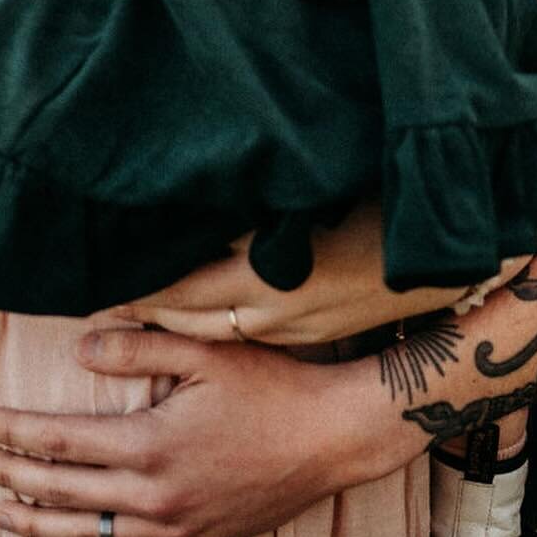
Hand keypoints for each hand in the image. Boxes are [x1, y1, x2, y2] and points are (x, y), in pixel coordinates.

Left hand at [0, 328, 404, 536]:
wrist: (328, 438)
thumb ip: (137, 348)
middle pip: (60, 492)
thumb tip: (79, 349)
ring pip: (84, 535)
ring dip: (35, 524)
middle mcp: (153, 497)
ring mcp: (173, 528)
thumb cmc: (269, 386)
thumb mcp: (203, 351)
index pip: (59, 442)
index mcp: (149, 446)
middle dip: (8, 476)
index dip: (13, 432)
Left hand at [116, 205, 480, 346]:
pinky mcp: (307, 335)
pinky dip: (206, 329)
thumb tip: (183, 200)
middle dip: (141, 310)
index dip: (136, 285)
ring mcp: (289, 330)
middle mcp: (269, 313)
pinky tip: (186, 321)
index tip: (95, 276)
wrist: (441, 262)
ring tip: (127, 314)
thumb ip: (240, 209)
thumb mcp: (299, 205)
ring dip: (169, 324)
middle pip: (184, 319)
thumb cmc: (372, 213)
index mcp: (263, 277)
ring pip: (209, 334)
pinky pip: (241, 335)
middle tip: (95, 298)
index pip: (177, 288)